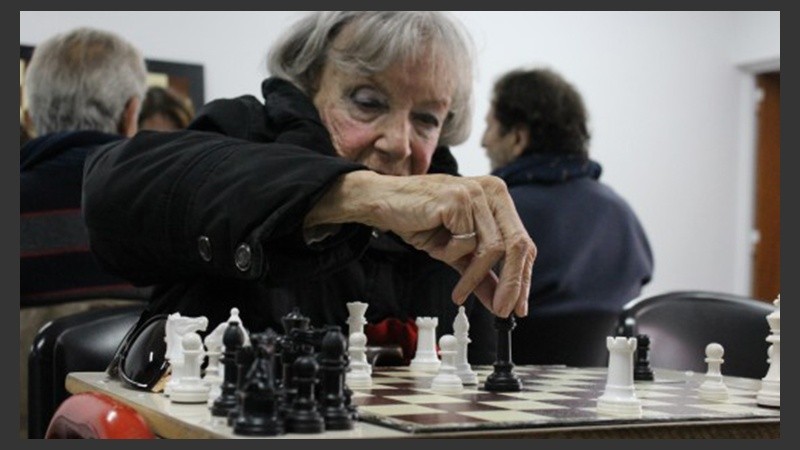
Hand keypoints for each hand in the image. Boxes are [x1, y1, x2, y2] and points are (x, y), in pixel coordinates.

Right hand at [305, 171, 536, 317]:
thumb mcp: (455, 252)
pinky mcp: (457, 199)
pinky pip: (465, 242)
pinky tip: (437, 249)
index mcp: (497, 199)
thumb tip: (499, 301)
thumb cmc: (418, 220)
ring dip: (474, 277)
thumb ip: (480, 273)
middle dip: (512, 283)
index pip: (523, 242)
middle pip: (517, 244)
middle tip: (503, 310)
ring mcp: (475, 193)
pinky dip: (451, 255)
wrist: (382, 202)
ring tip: (458, 292)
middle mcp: (492, 191)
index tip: (518, 306)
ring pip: (492, 248)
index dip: (522, 277)